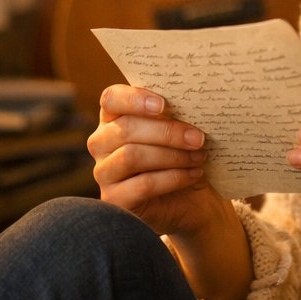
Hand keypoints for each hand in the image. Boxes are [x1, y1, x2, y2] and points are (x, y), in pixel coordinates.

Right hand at [88, 84, 229, 239]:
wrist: (189, 199)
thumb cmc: (181, 156)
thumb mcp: (178, 131)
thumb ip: (174, 114)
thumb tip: (191, 101)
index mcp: (113, 117)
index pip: (111, 99)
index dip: (134, 99)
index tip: (163, 105)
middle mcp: (101, 143)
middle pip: (126, 129)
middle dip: (167, 132)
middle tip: (198, 138)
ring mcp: (103, 172)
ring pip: (132, 156)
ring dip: (172, 156)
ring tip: (199, 157)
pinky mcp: (114, 199)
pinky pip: (143, 184)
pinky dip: (174, 178)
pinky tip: (194, 174)